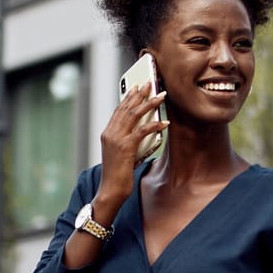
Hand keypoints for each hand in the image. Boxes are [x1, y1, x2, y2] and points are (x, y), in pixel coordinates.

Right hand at [95, 84, 167, 216]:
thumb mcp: (122, 154)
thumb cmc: (118, 175)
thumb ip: (129, 142)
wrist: (111, 189)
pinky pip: (142, 131)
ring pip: (135, 115)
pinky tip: (165, 122)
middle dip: (140, 94)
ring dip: (150, 104)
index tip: (137, 87)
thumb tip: (144, 133)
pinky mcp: (125, 147)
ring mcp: (117, 139)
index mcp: (107, 133)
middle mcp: (110, 133)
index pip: (119, 110)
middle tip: (151, 83)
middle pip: (127, 108)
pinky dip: (155, 125)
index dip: (129, 97)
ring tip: (161, 96)